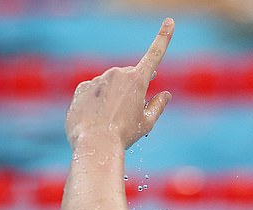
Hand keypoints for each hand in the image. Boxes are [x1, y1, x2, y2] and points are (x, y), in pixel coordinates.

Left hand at [65, 18, 174, 150]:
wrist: (94, 145)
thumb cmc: (124, 136)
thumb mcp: (146, 124)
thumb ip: (157, 106)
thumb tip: (166, 94)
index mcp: (137, 80)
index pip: (154, 55)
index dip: (163, 38)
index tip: (169, 22)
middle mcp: (117, 74)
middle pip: (128, 80)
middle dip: (130, 93)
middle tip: (127, 118)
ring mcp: (98, 79)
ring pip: (109, 88)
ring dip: (112, 101)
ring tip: (109, 124)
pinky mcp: (82, 87)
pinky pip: (93, 94)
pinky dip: (96, 105)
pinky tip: (96, 121)